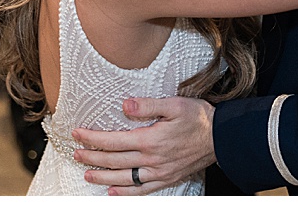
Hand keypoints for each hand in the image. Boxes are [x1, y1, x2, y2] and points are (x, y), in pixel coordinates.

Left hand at [73, 95, 215, 193]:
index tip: (78, 134)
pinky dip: (125, 193)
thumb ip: (147, 105)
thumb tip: (124, 105)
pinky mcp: (166, 179)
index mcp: (151, 139)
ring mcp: (158, 172)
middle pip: (115, 160)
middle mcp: (152, 159)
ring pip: (124, 178)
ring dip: (103, 176)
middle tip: (76, 153)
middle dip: (93, 157)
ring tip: (87, 173)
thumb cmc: (198, 117)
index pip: (114, 140)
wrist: (221, 138)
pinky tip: (112, 192)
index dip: (93, 138)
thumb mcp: (174, 104)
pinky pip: (141, 190)